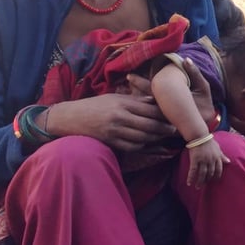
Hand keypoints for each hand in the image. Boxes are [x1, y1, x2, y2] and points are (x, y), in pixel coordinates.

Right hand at [45, 95, 175, 151]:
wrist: (69, 118)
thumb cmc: (94, 105)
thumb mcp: (114, 98)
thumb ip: (134, 100)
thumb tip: (155, 99)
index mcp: (122, 103)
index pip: (149, 109)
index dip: (164, 115)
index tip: (174, 116)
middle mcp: (119, 116)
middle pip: (149, 125)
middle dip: (164, 129)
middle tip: (175, 130)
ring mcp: (114, 130)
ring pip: (142, 137)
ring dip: (155, 138)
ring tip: (164, 137)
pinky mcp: (109, 141)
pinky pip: (131, 146)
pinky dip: (141, 145)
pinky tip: (148, 143)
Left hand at [128, 58, 212, 122]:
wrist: (205, 126)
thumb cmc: (204, 104)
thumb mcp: (203, 87)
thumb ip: (194, 73)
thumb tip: (186, 59)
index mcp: (171, 98)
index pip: (151, 87)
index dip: (138, 82)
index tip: (128, 76)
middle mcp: (163, 108)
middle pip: (143, 97)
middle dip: (133, 89)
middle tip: (123, 81)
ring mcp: (161, 116)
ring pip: (143, 106)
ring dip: (133, 98)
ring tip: (123, 90)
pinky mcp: (161, 122)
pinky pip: (146, 113)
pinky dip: (139, 106)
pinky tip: (131, 103)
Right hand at [187, 139, 230, 187]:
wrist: (199, 135)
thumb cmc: (209, 141)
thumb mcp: (218, 148)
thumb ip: (222, 156)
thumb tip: (229, 162)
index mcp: (217, 157)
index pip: (219, 170)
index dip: (217, 176)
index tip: (215, 181)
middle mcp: (211, 160)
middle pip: (210, 173)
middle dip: (208, 180)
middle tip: (204, 185)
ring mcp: (203, 160)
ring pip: (202, 174)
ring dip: (200, 182)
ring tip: (198, 187)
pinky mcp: (195, 159)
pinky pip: (193, 171)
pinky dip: (191, 177)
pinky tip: (189, 183)